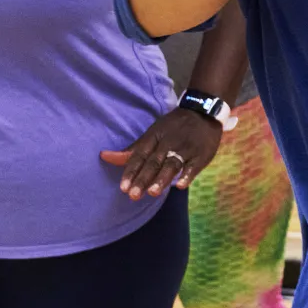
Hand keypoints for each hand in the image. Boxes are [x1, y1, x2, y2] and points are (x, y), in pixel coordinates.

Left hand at [102, 105, 222, 199]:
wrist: (203, 111)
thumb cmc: (173, 126)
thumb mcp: (152, 133)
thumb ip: (132, 149)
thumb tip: (104, 156)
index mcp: (154, 137)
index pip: (140, 156)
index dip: (131, 172)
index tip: (123, 188)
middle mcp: (168, 143)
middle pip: (154, 163)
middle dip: (143, 179)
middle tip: (133, 195)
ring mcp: (185, 149)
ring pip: (172, 164)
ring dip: (162, 178)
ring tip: (153, 193)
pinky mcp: (201, 155)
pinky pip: (193, 166)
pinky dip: (187, 175)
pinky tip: (180, 186)